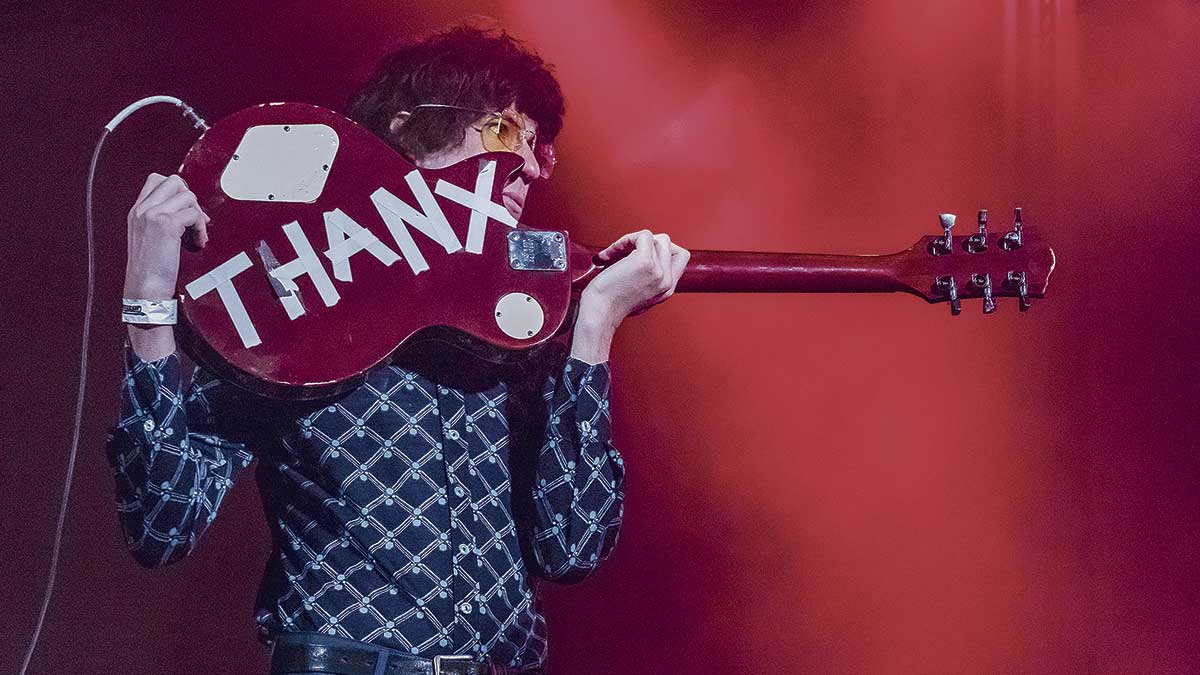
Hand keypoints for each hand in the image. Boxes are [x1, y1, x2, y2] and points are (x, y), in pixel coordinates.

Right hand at [123, 173, 209, 299]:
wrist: (145, 288)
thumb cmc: (150, 269)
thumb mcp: (149, 237)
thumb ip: (161, 219)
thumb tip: (187, 210)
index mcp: (137, 211)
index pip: (156, 180)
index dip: (176, 190)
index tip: (185, 209)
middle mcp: (142, 210)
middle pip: (173, 181)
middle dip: (190, 199)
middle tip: (194, 219)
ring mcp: (153, 215)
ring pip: (187, 196)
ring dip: (197, 215)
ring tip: (196, 234)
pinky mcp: (166, 224)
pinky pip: (194, 214)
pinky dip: (201, 228)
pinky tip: (197, 242)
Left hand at [582, 230, 689, 321]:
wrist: (599, 313)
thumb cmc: (609, 305)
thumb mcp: (637, 295)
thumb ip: (648, 279)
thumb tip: (639, 254)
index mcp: (667, 289)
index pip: (680, 257)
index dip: (660, 249)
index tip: (639, 254)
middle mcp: (667, 281)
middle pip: (667, 243)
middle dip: (645, 242)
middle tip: (625, 254)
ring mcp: (659, 272)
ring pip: (656, 238)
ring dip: (632, 241)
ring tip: (614, 255)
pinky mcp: (646, 262)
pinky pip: (644, 235)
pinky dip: (625, 239)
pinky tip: (611, 254)